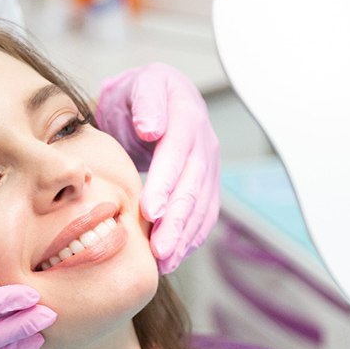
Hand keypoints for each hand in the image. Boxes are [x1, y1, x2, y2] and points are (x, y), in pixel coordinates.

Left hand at [96, 63, 219, 273]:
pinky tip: (175, 257)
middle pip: (193, 187)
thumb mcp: (141, 86)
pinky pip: (204, 216)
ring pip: (201, 207)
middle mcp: (204, 145)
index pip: (177, 155)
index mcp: (187, 118)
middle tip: (159, 249)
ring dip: (184, 237)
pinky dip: (191, 239)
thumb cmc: (142, 95)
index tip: (151, 211)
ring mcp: (208, 167)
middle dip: (177, 221)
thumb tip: (152, 129)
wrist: (159, 99)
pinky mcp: (206, 186)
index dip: (165, 184)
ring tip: (165, 262)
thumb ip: (147, 103)